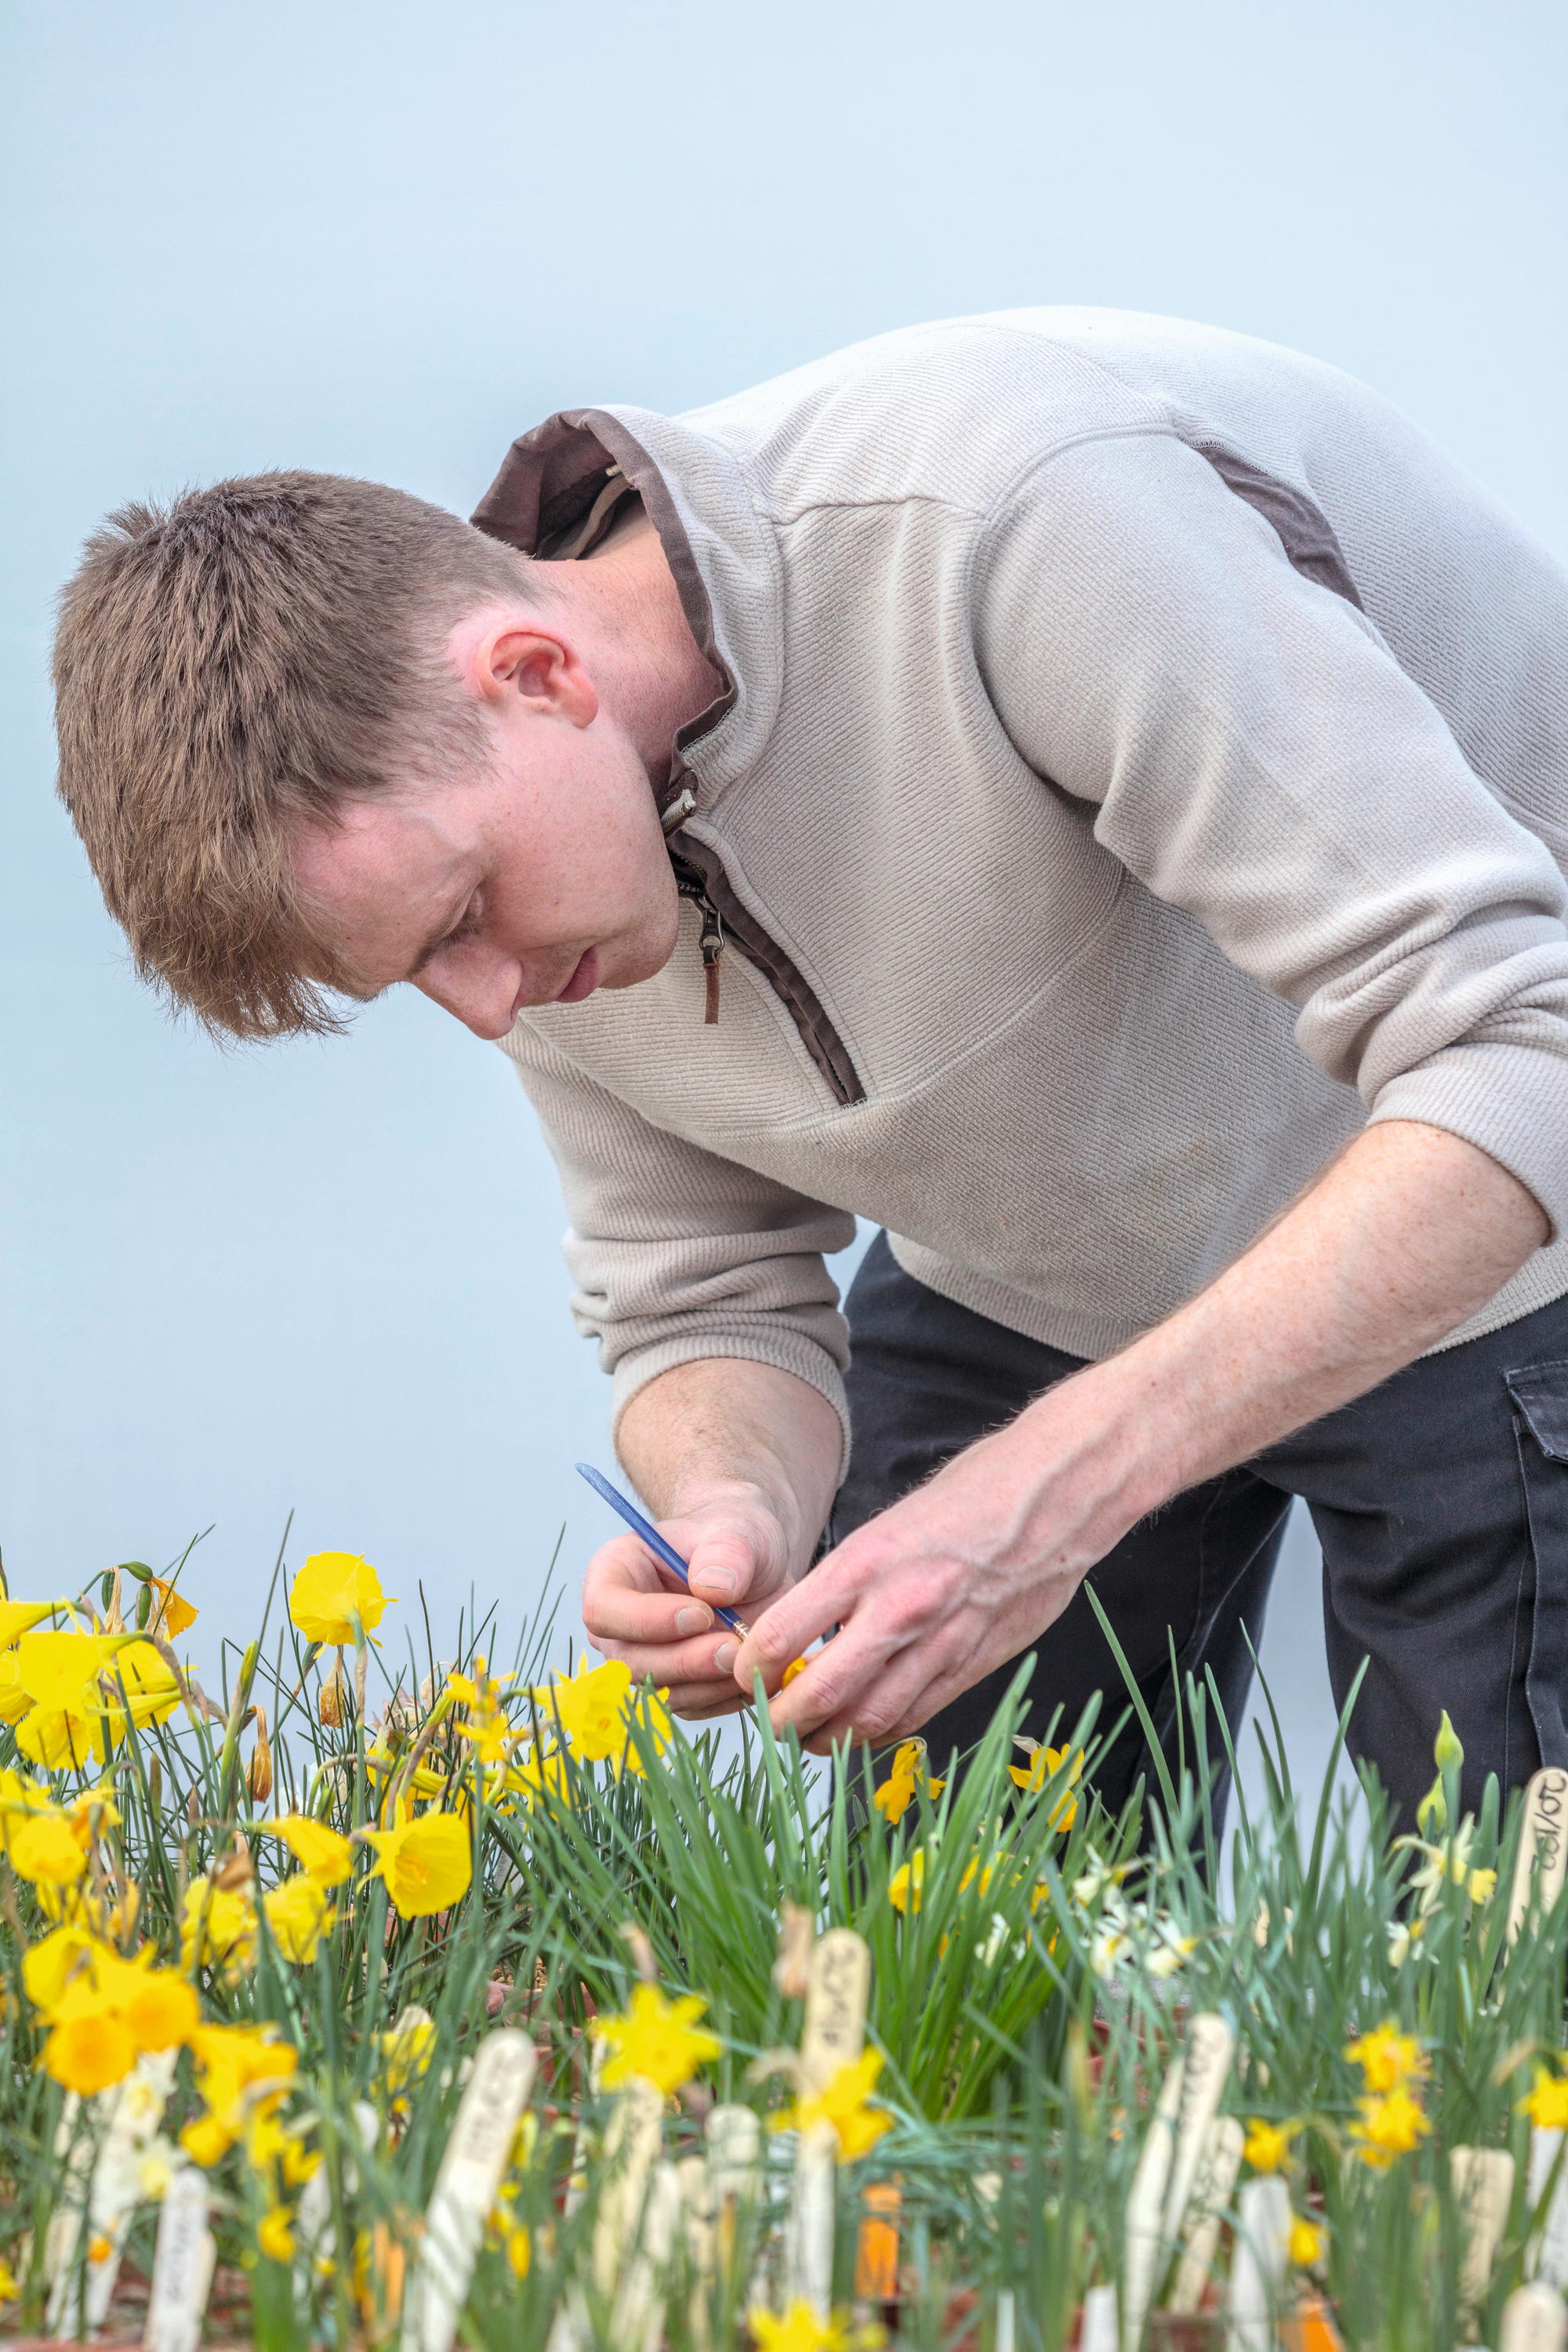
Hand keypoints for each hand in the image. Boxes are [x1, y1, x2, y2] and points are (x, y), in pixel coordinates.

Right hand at [580, 1481, 798, 1718]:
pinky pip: (693, 1707)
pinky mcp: (676, 1686)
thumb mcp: (737, 1531)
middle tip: (733, 1648)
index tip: (702, 1614)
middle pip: (629, 1661)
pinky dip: (724, 1697)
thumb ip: (726, 1553)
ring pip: (661, 1692)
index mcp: (614, 1572)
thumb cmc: (734, 1538)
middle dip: (684, 1661)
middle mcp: (619, 1624)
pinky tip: (752, 1672)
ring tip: (750, 1656)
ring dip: (708, 1683)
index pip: (603, 1609)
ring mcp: (644, 1659)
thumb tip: (713, 1590)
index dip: (646, 1620)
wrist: (755, 1565)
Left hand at [730, 1385, 1141, 1753]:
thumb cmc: (976, 1495)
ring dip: (830, 1738)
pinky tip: (864, 1729)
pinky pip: (916, 1715)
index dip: (751, 1667)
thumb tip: (804, 1624)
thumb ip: (850, 1576)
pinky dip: (881, 1733)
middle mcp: (901, 1606)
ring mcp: (943, 1641)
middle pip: (821, 1692)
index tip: (743, 1672)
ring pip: (870, 1718)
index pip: (784, 1633)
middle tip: (767, 1723)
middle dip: (782, 1720)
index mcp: (867, 1560)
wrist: (1058, 1495)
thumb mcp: (891, 1520)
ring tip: (809, 1738)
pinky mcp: (977, 1663)